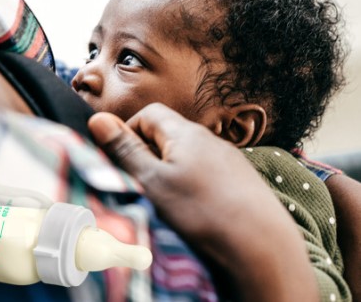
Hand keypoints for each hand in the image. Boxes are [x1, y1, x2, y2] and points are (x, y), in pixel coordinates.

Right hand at [89, 103, 318, 301]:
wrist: (263, 248)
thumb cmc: (202, 211)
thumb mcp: (152, 181)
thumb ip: (125, 149)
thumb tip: (98, 119)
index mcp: (185, 132)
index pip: (148, 114)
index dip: (129, 132)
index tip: (122, 160)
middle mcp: (208, 139)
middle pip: (167, 135)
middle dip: (148, 156)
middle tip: (142, 186)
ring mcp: (227, 159)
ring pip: (186, 157)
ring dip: (169, 173)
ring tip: (168, 203)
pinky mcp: (239, 180)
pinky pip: (206, 173)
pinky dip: (192, 186)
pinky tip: (195, 210)